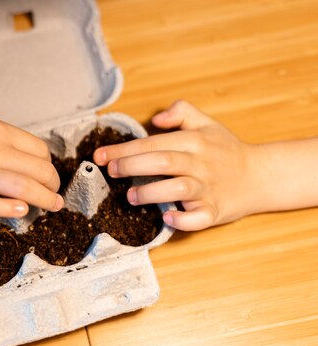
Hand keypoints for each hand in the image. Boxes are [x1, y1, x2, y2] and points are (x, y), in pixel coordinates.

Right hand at [0, 110, 63, 217]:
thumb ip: (0, 140)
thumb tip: (26, 159)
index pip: (39, 151)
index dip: (49, 166)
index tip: (48, 177)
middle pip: (37, 170)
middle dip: (52, 186)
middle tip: (55, 196)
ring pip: (22, 187)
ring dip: (44, 200)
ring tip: (53, 206)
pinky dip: (9, 209)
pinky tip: (21, 211)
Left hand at [93, 100, 255, 230]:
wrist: (260, 176)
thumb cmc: (225, 150)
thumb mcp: (207, 123)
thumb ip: (181, 111)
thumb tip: (156, 118)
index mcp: (194, 141)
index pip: (153, 143)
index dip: (124, 149)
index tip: (101, 155)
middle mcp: (200, 164)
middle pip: (163, 161)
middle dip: (132, 165)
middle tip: (110, 171)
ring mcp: (208, 188)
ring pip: (179, 188)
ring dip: (152, 192)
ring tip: (130, 196)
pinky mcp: (215, 210)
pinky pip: (199, 217)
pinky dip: (183, 219)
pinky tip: (167, 218)